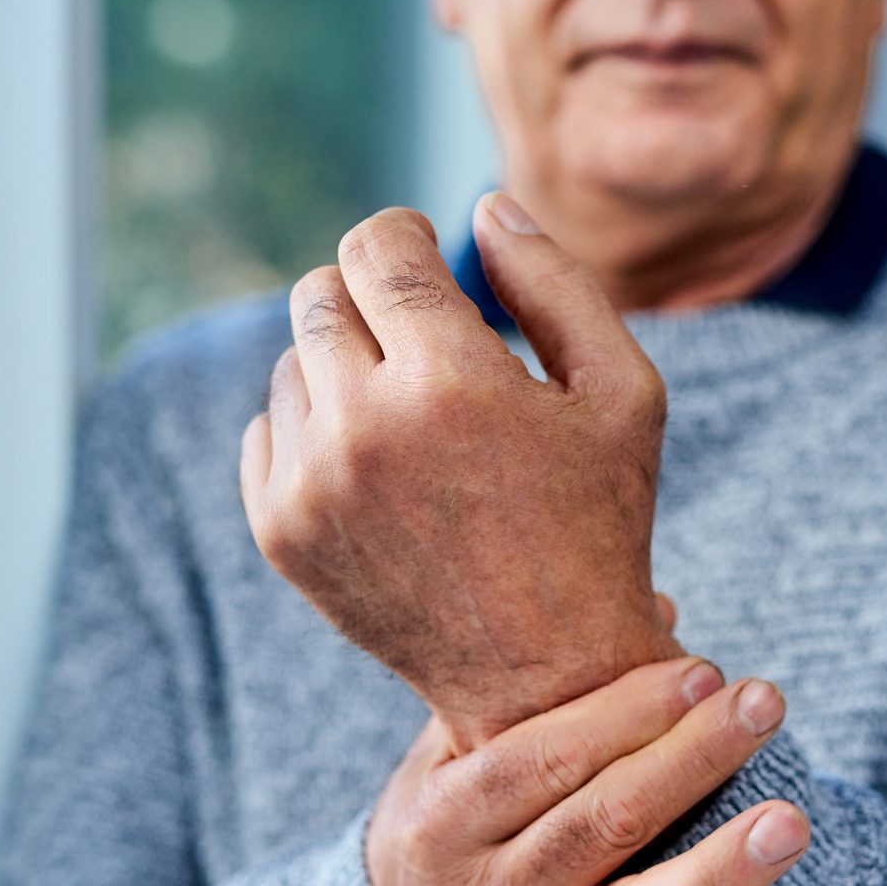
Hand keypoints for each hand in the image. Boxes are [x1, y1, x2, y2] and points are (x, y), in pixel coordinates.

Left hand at [240, 193, 677, 751]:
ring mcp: (311, 485)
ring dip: (345, 367)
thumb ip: (555, 282)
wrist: (548, 678)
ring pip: (292, 363)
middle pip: (321, 292)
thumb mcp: (621, 394)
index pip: (377, 246)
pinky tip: (376, 466)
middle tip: (425, 342)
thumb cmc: (598, 524)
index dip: (405, 237)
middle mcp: (364, 427)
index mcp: (451, 380)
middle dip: (373, 298)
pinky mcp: (280, 533)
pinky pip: (265, 432)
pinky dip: (312, 431)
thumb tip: (483, 207)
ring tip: (412, 418)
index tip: (428, 257)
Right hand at [365, 656, 806, 885]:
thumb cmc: (458, 809)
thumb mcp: (459, 744)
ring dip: (719, 870)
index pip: (541, 762)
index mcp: (442, 823)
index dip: (626, 714)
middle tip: (763, 704)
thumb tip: (662, 605)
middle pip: (599, 829)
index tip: (702, 671)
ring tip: (791, 820)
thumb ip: (540, 683)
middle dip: (689, 762)